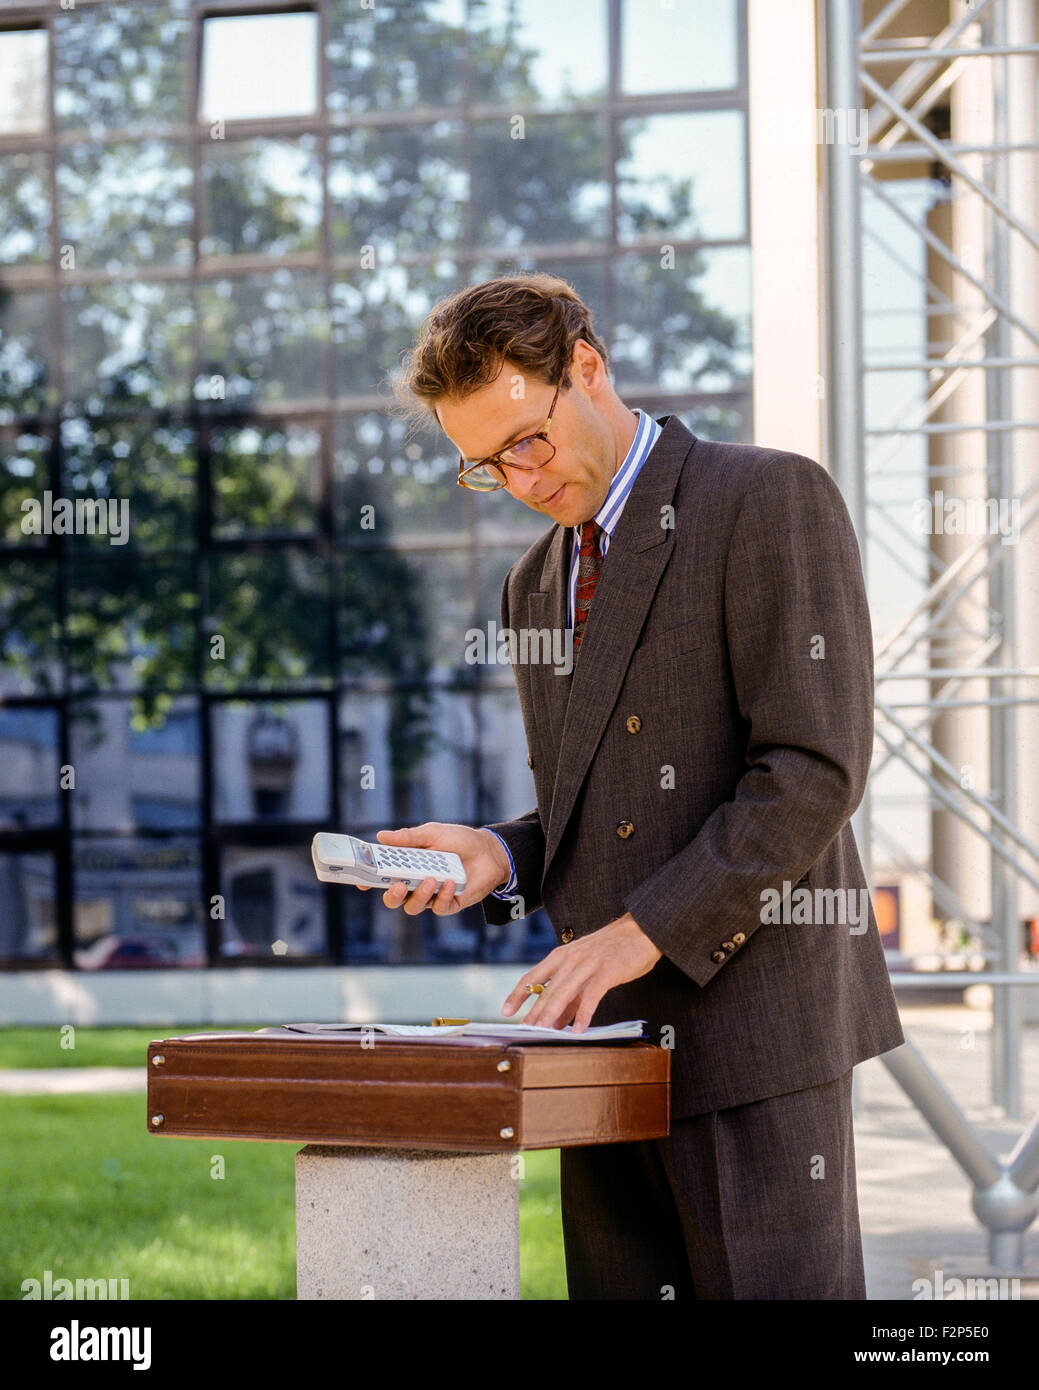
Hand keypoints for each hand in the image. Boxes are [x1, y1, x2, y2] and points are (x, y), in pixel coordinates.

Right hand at [354, 822, 512, 914]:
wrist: (490, 850)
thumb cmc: (460, 840)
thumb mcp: (433, 833)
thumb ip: (408, 838)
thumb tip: (381, 836)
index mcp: (407, 865)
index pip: (383, 876)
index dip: (369, 880)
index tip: (362, 880)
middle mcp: (416, 883)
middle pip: (393, 898)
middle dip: (391, 895)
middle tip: (397, 885)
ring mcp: (432, 895)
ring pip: (413, 906)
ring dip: (418, 896)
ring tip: (430, 879)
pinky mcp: (449, 904)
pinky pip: (439, 907)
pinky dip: (443, 895)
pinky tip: (450, 882)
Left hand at [501, 913, 662, 1032]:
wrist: (640, 930)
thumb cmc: (613, 950)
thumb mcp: (586, 967)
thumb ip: (571, 994)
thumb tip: (556, 1020)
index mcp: (562, 955)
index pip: (533, 976)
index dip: (518, 994)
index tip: (506, 1011)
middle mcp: (571, 958)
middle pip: (547, 989)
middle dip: (534, 1011)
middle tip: (525, 1030)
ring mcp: (588, 964)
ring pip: (565, 992)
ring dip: (552, 1013)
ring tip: (544, 1031)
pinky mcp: (607, 971)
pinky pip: (592, 995)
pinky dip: (584, 1013)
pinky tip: (578, 1028)